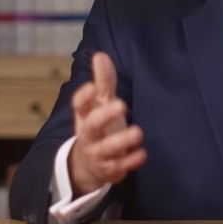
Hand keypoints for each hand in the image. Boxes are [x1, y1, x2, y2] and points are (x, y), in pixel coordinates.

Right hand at [68, 51, 146, 194]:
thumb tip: (100, 55)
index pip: (79, 106)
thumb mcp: (99, 105)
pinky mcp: (110, 169)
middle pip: (91, 125)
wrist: (88, 166)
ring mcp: (98, 153)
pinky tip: (142, 154)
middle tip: (122, 104)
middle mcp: (88, 135)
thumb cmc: (98, 127)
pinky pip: (119, 166)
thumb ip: (103, 82)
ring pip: (107, 148)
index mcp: (85, 116)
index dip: (84, 97)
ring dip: (122, 140)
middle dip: (104, 115)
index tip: (93, 87)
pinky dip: (130, 161)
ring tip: (138, 132)